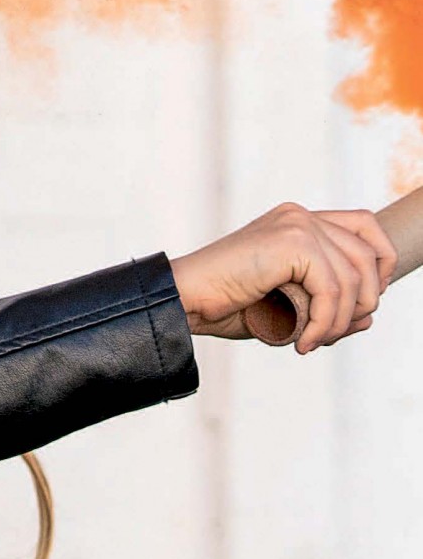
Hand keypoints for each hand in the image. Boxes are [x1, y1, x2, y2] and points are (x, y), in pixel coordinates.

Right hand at [171, 203, 395, 351]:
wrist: (181, 302)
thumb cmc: (221, 306)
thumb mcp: (285, 307)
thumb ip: (326, 307)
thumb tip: (369, 318)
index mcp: (297, 221)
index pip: (364, 227)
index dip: (377, 264)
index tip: (361, 303)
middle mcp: (300, 216)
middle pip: (366, 252)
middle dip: (363, 299)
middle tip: (331, 334)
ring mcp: (296, 224)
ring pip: (352, 276)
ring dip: (339, 320)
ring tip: (312, 342)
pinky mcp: (292, 241)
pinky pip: (331, 288)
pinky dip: (324, 323)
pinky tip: (303, 342)